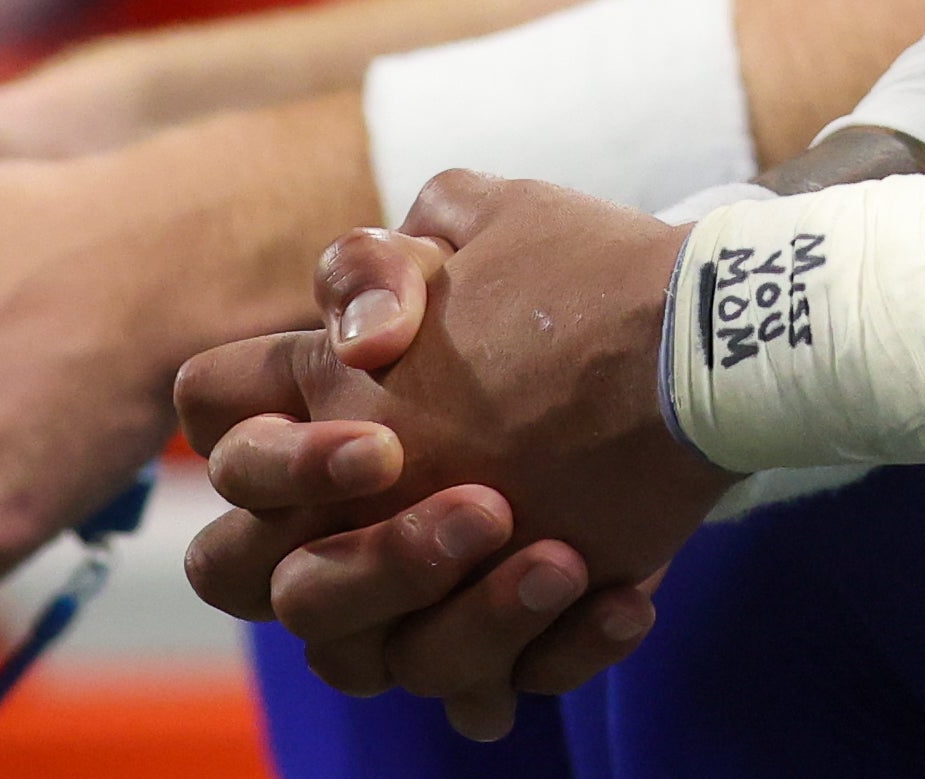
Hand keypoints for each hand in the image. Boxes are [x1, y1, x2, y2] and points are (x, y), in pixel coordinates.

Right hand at [177, 175, 718, 732]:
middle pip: (266, 588)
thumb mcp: (480, 233)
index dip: (271, 465)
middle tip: (485, 509)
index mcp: (315, 423)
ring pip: (378, 661)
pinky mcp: (499, 642)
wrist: (699, 346)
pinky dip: (559, 653)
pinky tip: (625, 598)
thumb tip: (356, 341)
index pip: (226, 456)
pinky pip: (494, 690)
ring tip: (565, 562)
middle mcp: (340, 524)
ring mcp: (414, 596)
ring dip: (476, 618)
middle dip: (371, 565)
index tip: (382, 447)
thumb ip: (374, 266)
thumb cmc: (571, 291)